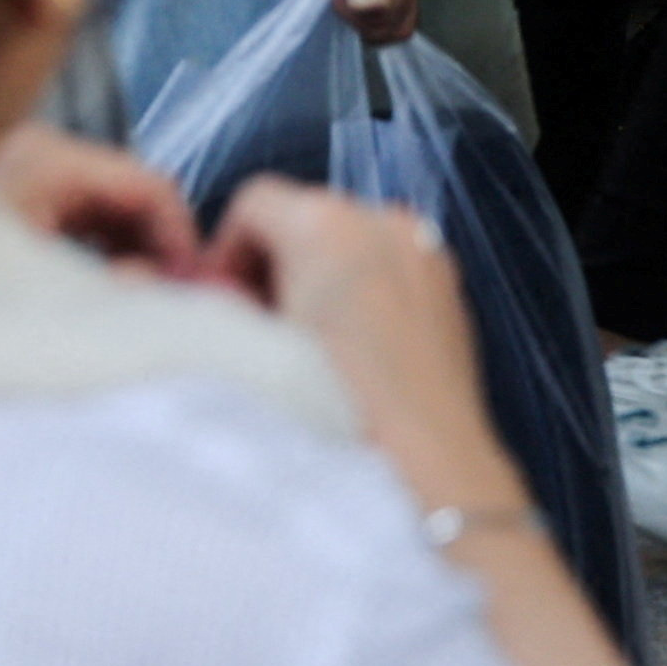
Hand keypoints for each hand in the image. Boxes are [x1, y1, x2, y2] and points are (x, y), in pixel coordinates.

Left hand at [0, 122, 204, 278]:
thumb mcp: (43, 281)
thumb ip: (113, 283)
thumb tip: (157, 286)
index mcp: (49, 159)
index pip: (149, 183)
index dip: (181, 234)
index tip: (192, 282)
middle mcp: (37, 152)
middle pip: (129, 189)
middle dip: (156, 242)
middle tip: (171, 295)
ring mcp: (21, 169)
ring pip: (104, 201)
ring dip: (128, 245)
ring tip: (136, 296)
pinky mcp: (9, 191)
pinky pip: (75, 210)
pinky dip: (97, 243)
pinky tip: (100, 283)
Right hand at [208, 177, 508, 511]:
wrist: (425, 462)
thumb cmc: (337, 408)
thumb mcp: (255, 346)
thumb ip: (226, 303)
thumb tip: (220, 296)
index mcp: (325, 225)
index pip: (254, 202)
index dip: (225, 249)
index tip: (221, 295)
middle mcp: (381, 221)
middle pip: (303, 216)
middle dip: (274, 262)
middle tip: (258, 322)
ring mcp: (421, 250)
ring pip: (348, 241)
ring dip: (319, 275)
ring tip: (305, 341)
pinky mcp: (446, 285)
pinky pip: (388, 266)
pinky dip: (362, 290)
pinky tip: (350, 350)